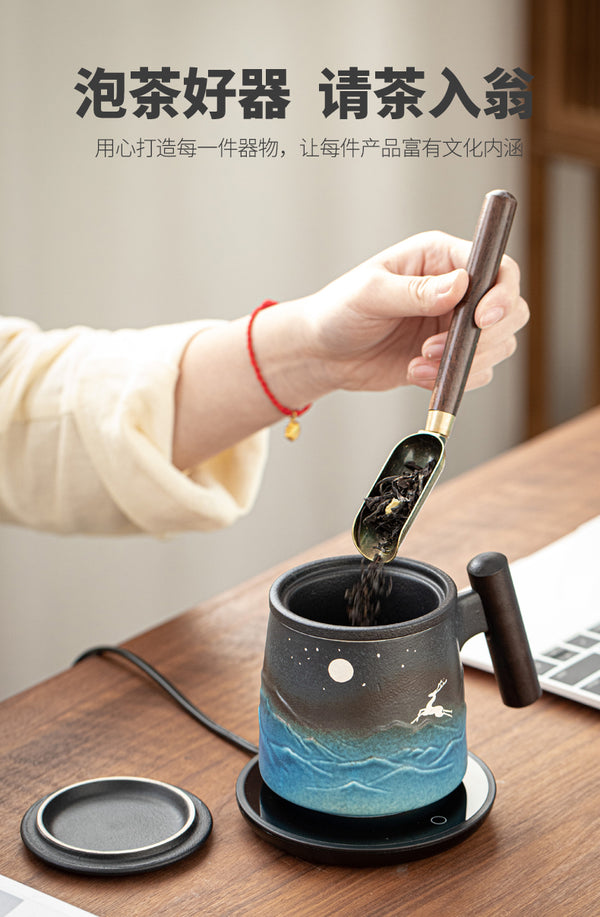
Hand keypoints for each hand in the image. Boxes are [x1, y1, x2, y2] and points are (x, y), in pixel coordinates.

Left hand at [302, 230, 528, 393]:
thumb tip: (460, 285)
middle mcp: (457, 288)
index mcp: (441, 257)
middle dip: (485, 337)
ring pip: (498, 344)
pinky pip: (476, 370)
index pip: (497, 266)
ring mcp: (456, 324)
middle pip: (510, 309)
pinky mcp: (449, 355)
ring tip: (418, 364)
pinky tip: (417, 375)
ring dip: (465, 361)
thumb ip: (415, 291)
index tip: (483, 319)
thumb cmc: (339, 310)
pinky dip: (453, 379)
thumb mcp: (371, 294)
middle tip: (436, 349)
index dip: (501, 293)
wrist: (324, 353)